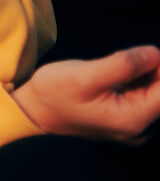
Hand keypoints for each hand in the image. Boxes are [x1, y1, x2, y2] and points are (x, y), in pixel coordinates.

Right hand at [12, 45, 159, 144]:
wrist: (32, 109)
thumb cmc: (54, 93)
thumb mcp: (85, 75)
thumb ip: (124, 64)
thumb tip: (156, 54)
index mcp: (132, 120)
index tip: (144, 52)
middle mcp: (138, 128)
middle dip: (152, 69)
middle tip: (123, 57)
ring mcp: (132, 125)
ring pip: (154, 92)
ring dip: (144, 73)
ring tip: (115, 66)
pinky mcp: (125, 118)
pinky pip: (143, 95)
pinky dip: (136, 79)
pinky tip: (116, 74)